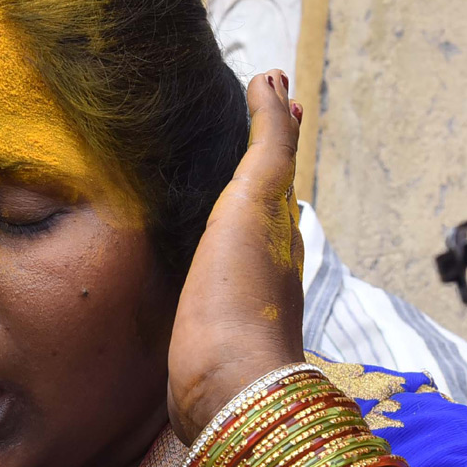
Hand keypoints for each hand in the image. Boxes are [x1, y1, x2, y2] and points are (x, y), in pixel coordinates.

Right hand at [167, 72, 305, 443]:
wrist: (222, 385)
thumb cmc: (237, 296)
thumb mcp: (255, 206)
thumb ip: (267, 149)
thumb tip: (274, 84)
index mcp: (277, 222)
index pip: (278, 157)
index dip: (273, 119)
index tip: (265, 81)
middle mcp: (264, 250)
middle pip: (263, 187)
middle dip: (257, 147)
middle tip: (248, 107)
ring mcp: (235, 284)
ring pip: (239, 220)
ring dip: (233, 187)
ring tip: (214, 162)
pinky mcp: (205, 313)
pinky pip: (209, 254)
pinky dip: (207, 228)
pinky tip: (189, 234)